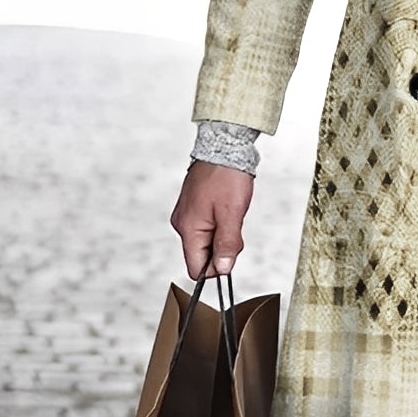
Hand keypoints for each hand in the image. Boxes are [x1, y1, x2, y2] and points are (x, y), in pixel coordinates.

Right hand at [170, 161, 253, 278]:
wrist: (224, 146)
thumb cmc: (226, 176)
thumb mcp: (232, 214)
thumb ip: (227, 244)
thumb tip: (223, 270)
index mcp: (188, 229)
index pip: (196, 268)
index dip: (216, 269)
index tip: (232, 256)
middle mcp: (182, 224)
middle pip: (202, 255)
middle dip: (222, 249)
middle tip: (235, 227)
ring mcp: (187, 214)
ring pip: (206, 241)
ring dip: (223, 235)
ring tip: (232, 213)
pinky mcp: (194, 207)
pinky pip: (207, 227)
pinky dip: (220, 224)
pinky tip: (228, 208)